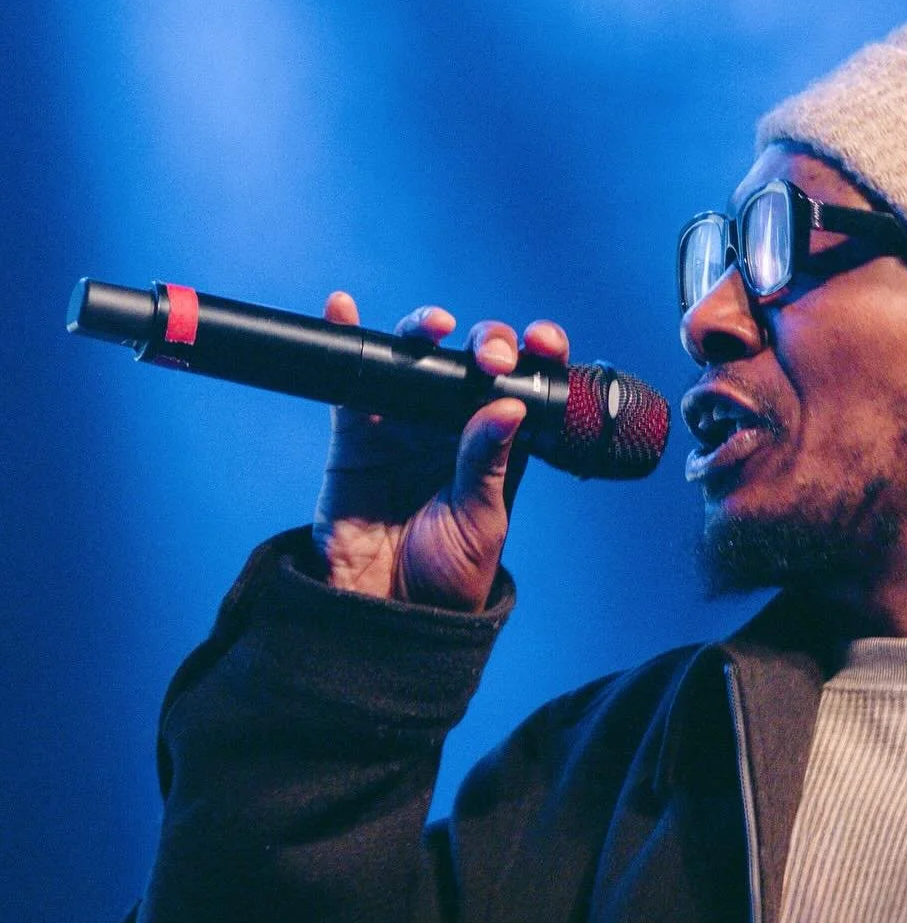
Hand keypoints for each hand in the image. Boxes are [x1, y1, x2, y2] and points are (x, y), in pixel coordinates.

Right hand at [312, 292, 569, 611]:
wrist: (386, 612)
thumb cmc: (447, 575)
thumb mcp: (481, 521)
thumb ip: (488, 464)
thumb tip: (508, 406)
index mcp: (500, 442)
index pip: (526, 384)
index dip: (537, 354)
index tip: (543, 343)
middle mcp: (455, 423)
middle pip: (474, 361)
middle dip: (487, 343)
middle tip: (492, 357)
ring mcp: (405, 422)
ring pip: (418, 358)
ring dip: (425, 329)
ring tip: (436, 326)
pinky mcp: (357, 431)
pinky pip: (353, 379)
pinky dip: (350, 339)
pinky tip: (346, 309)